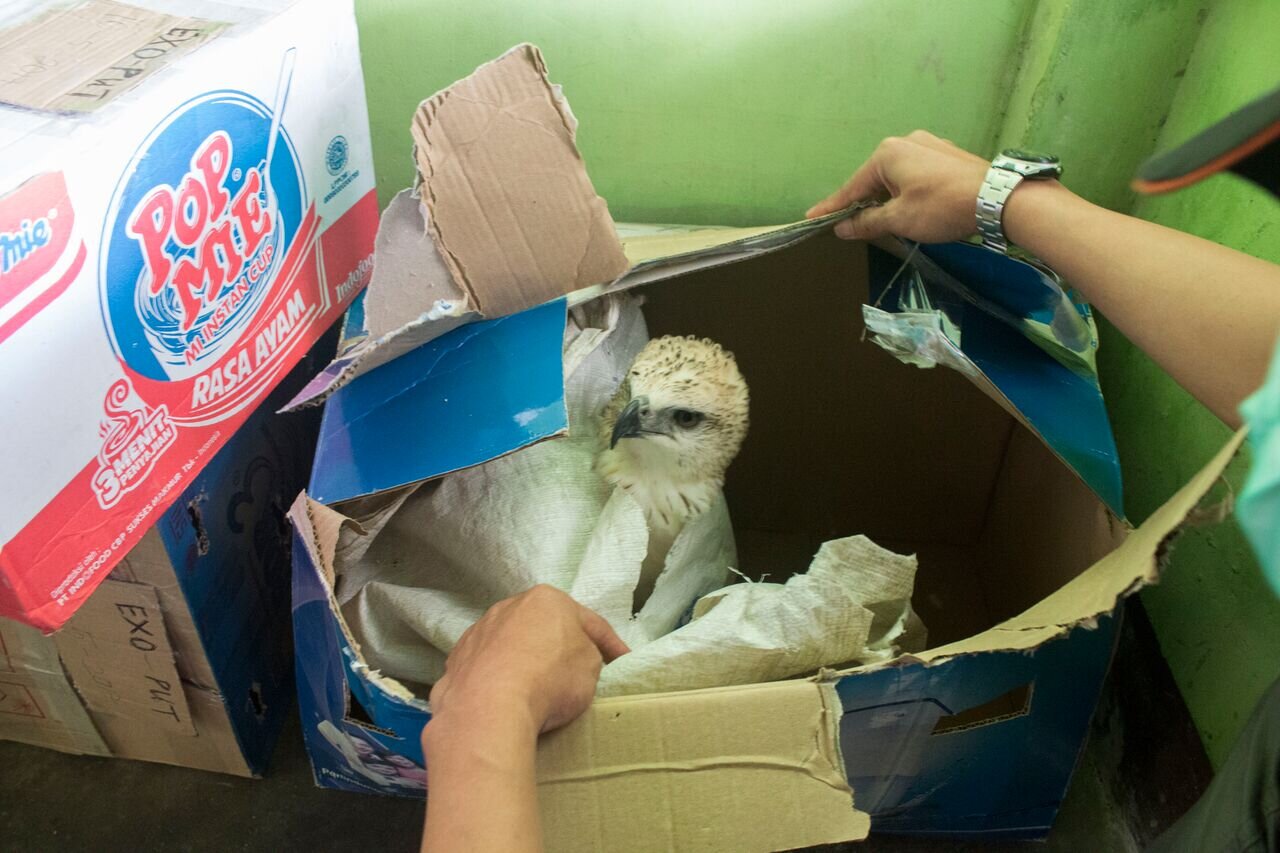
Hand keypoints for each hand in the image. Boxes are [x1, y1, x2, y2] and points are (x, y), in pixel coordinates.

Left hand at [428, 585, 629, 736]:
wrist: (489, 708)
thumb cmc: (550, 679)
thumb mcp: (591, 666)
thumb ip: (588, 654)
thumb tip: (571, 659)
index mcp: (547, 599)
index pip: (589, 622)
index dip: (611, 644)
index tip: (622, 662)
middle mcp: (508, 607)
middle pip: (544, 628)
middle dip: (560, 647)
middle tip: (577, 672)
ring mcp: (477, 633)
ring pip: (510, 646)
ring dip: (524, 661)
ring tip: (535, 689)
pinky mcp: (456, 661)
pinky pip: (486, 669)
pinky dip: (497, 679)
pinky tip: (504, 698)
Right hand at [806, 130, 991, 242]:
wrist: (997, 198)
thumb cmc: (941, 207)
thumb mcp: (898, 219)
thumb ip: (866, 222)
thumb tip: (841, 227)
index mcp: (887, 154)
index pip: (852, 188)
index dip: (833, 207)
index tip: (811, 218)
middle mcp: (905, 142)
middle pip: (875, 180)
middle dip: (864, 203)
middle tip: (850, 225)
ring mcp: (929, 145)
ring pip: (897, 177)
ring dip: (888, 198)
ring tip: (884, 220)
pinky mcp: (947, 155)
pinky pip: (916, 174)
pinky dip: (907, 191)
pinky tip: (912, 206)